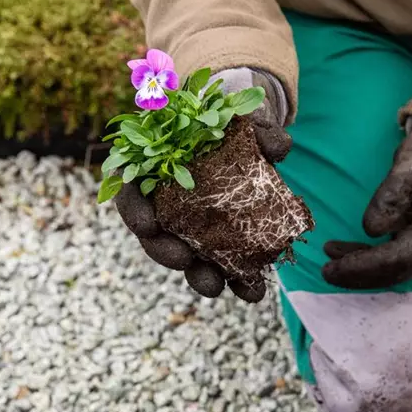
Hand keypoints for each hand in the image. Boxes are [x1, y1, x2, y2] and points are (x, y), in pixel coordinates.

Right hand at [114, 68, 290, 302]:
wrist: (243, 140)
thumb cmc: (229, 127)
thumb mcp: (241, 120)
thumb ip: (259, 130)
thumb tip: (280, 148)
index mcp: (153, 172)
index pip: (131, 194)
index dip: (135, 212)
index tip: (147, 225)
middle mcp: (164, 206)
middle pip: (154, 235)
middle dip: (166, 253)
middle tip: (183, 260)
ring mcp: (189, 229)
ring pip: (186, 257)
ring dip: (199, 275)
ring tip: (216, 287)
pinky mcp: (216, 245)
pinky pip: (221, 265)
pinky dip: (236, 280)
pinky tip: (252, 291)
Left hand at [322, 122, 411, 288]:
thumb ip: (395, 190)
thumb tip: (372, 229)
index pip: (401, 257)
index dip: (365, 265)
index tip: (333, 266)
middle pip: (398, 271)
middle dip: (360, 275)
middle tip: (326, 271)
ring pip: (394, 270)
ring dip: (361, 270)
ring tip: (328, 261)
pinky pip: (393, 259)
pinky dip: (367, 259)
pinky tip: (342, 252)